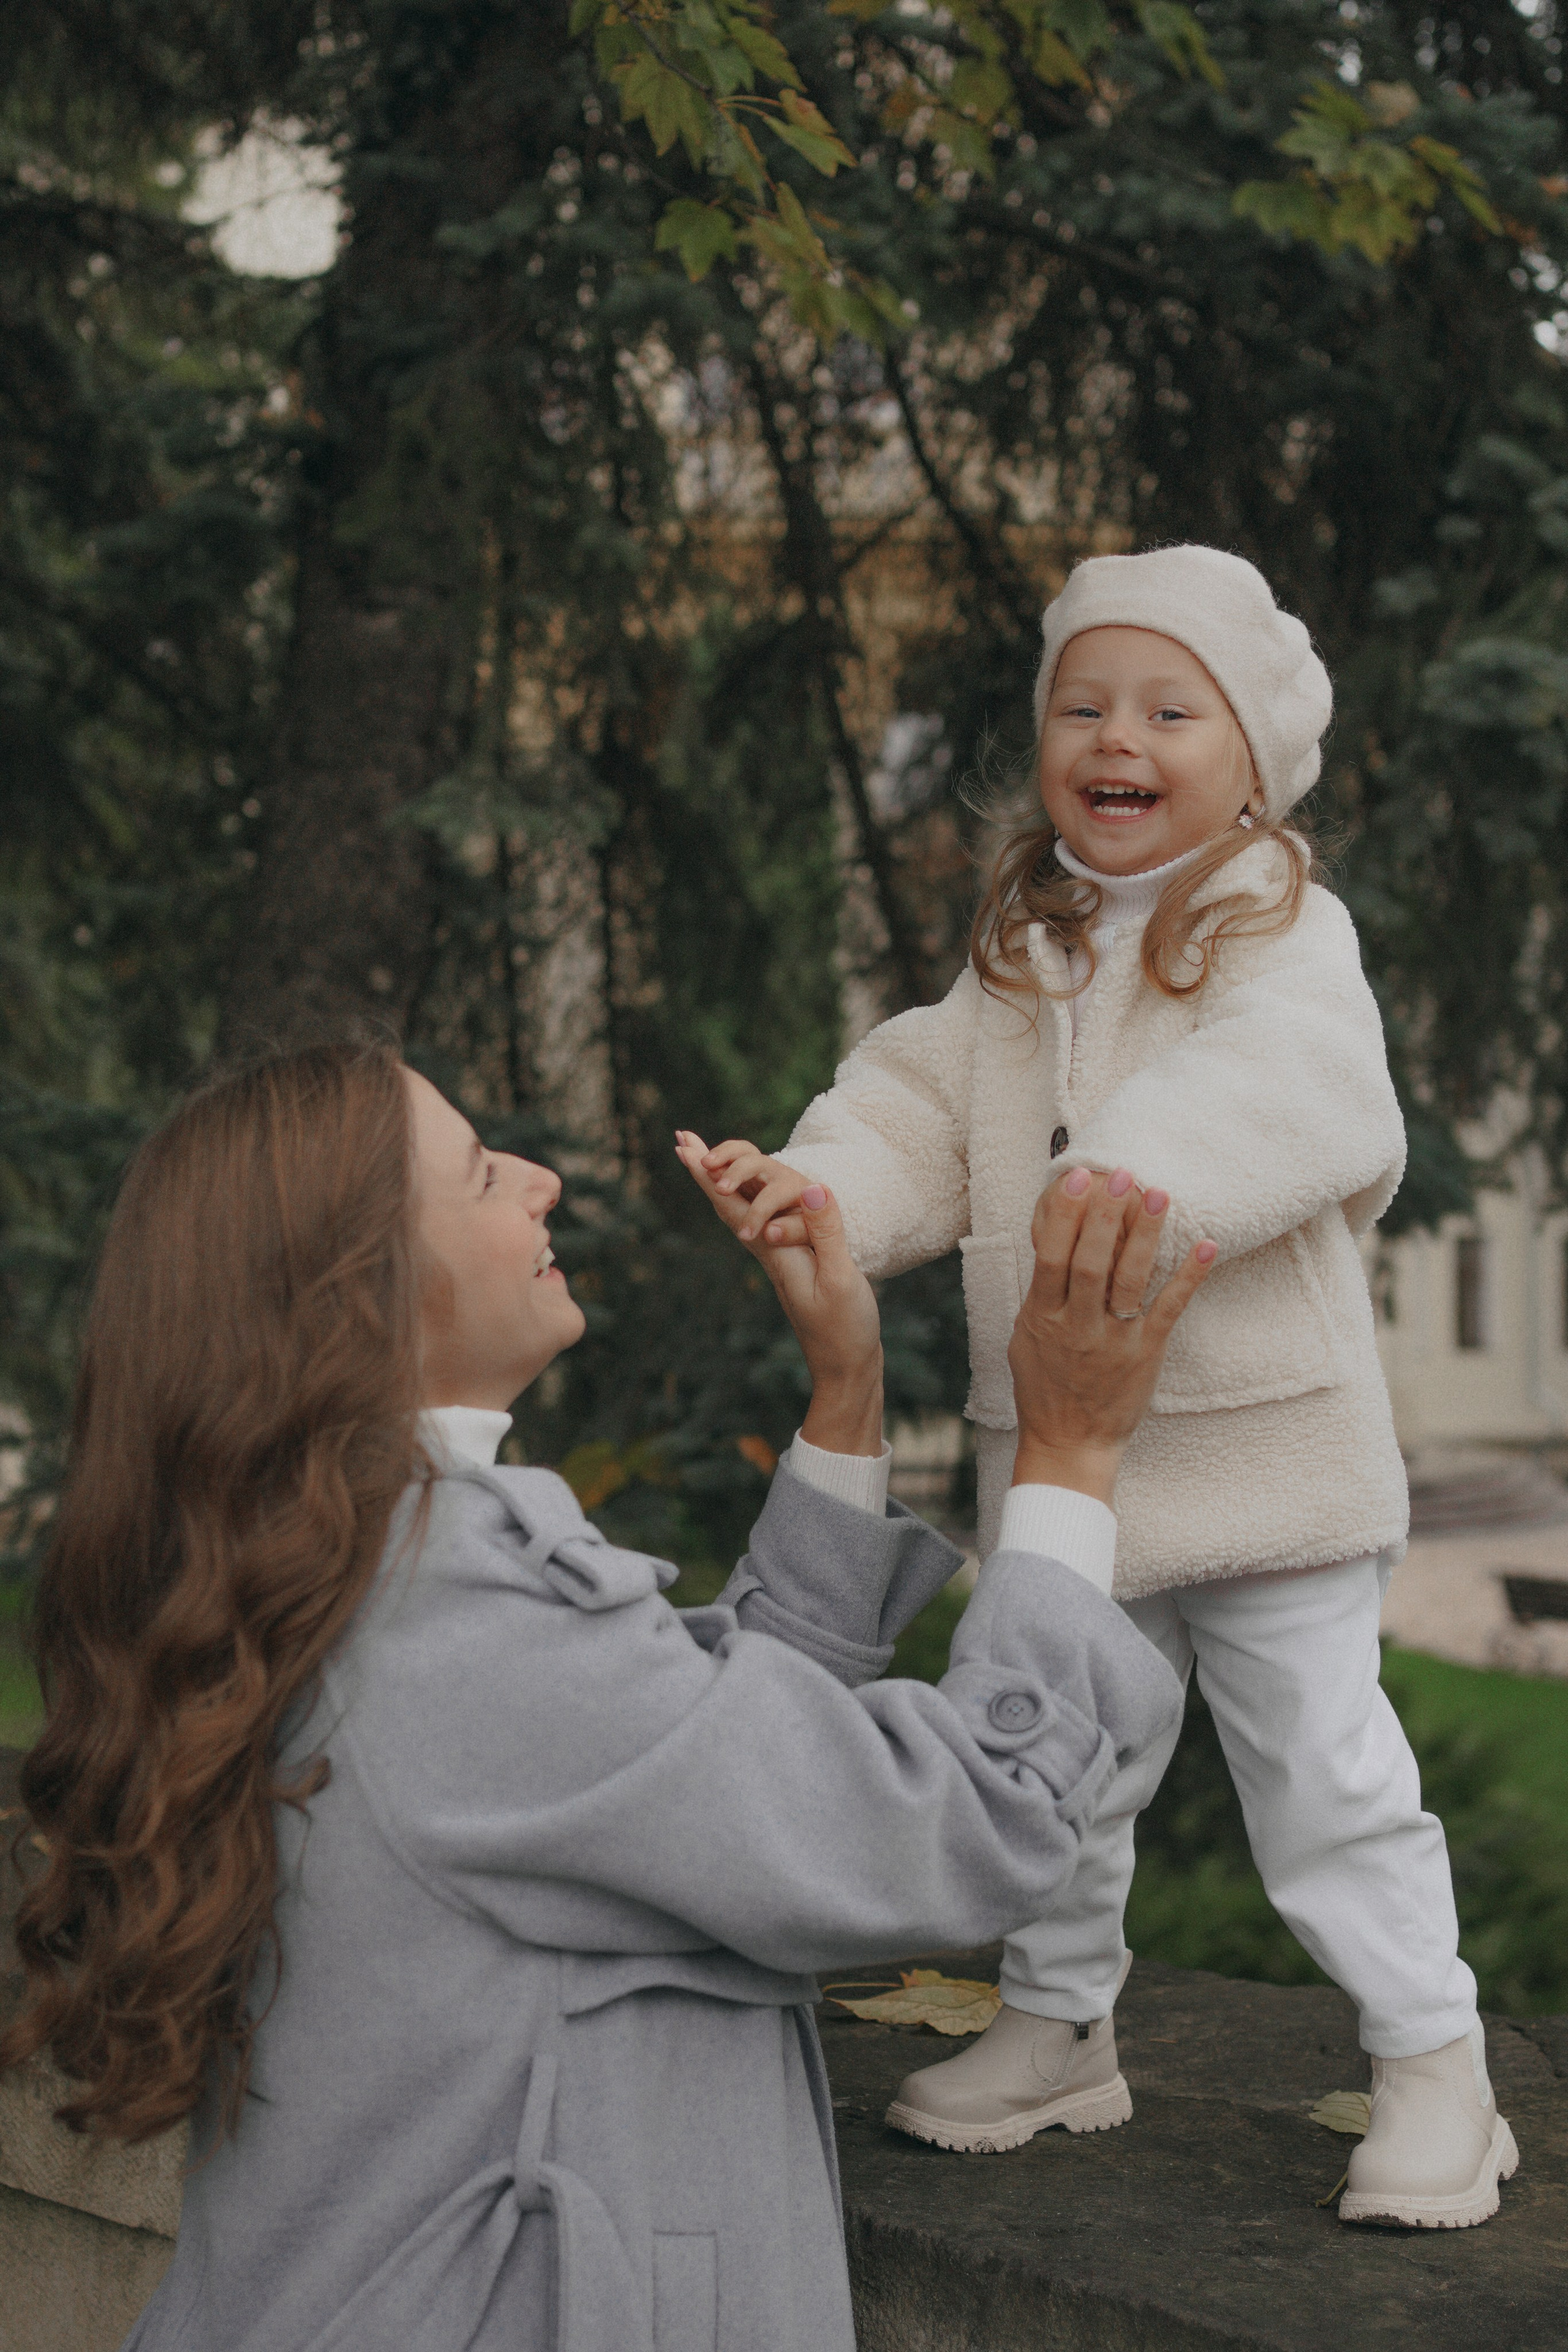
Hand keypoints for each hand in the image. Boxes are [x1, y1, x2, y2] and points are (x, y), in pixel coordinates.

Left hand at [676, 1132, 883, 1454]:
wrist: (846, 1369)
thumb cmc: (844, 1329)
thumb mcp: (840, 1279)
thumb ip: (826, 1233)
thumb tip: (811, 1186)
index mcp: (776, 1251)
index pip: (734, 1204)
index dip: (708, 1174)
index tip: (684, 1148)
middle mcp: (771, 1250)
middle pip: (731, 1202)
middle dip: (707, 1169)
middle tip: (682, 1139)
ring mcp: (782, 1257)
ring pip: (747, 1210)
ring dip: (728, 1181)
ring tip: (707, 1159)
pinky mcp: (797, 1263)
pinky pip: (767, 1223)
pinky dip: (753, 1201)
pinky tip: (750, 1196)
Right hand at [1008, 1167, 1215, 1505]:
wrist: (1070, 1443)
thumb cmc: (1045, 1387)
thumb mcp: (1026, 1337)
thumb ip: (1040, 1293)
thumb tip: (1050, 1242)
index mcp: (1043, 1317)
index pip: (1051, 1257)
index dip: (1063, 1215)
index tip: (1076, 1179)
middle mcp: (1078, 1326)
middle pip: (1090, 1262)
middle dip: (1105, 1216)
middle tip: (1121, 1175)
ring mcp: (1114, 1340)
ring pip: (1129, 1280)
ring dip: (1145, 1235)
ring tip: (1158, 1194)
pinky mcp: (1147, 1353)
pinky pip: (1170, 1308)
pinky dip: (1189, 1275)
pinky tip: (1206, 1243)